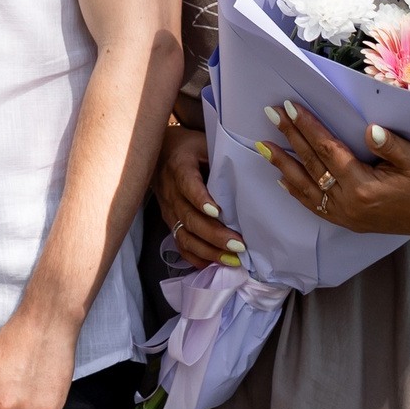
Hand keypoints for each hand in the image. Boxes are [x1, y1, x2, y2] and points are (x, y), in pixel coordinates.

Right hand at [151, 124, 245, 269]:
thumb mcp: (204, 144)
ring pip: (183, 234)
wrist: (158, 151)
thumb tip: (252, 176)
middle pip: (188, 216)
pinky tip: (213, 264)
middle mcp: (169, 189)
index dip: (200, 198)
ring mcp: (167, 208)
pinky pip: (179, 242)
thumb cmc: (190, 147)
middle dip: (214, 234)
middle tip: (239, 245)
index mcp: (179, 165)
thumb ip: (222, 159)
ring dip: (207, 250)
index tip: (217, 212)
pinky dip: (195, 256)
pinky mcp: (169, 220)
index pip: (187, 183)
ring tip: (231, 260)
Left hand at [258, 102, 409, 238]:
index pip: (327, 150)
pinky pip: (316, 207)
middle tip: (271, 113)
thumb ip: (390, 145)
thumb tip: (369, 129)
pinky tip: (283, 179)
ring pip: (307, 187)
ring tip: (263, 146)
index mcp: (364, 186)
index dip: (308, 127)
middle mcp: (349, 203)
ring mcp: (346, 216)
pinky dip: (297, 192)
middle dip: (289, 137)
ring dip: (283, 165)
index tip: (290, 106)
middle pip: (312, 164)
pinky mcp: (349, 222)